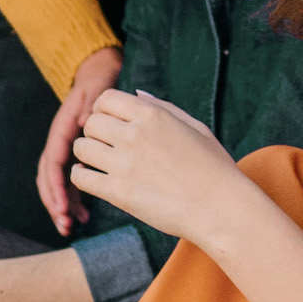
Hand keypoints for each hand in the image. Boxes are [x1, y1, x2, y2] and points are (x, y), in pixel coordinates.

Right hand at [40, 46, 123, 234]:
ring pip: (57, 184)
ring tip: (70, 227)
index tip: (62, 204)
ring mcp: (66, 151)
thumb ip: (90, 104)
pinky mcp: (76, 157)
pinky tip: (83, 217)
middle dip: (54, 202)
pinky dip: (74, 200)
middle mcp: (60, 143)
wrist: (98, 77)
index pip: (54, 160)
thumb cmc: (99, 84)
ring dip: (61, 205)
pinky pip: (70, 182)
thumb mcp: (95, 91)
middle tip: (64, 224)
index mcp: (62, 130)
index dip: (56, 183)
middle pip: (49, 177)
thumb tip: (86, 121)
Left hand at [68, 89, 237, 243]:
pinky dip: (81, 176)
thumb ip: (163, 108)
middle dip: (95, 132)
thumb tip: (136, 93)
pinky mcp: (118, 192)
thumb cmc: (214, 167)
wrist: (221, 208)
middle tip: (107, 145)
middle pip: (91, 123)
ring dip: (87, 153)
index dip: (104, 110)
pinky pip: (80, 177)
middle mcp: (135, 135)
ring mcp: (125, 164)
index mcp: (153, 115)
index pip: (106, 99)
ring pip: (81, 148)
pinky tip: (93, 177)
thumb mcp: (195, 127)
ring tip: (100, 162)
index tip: (112, 122)